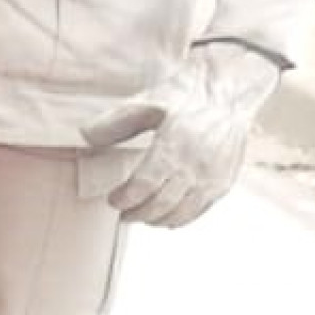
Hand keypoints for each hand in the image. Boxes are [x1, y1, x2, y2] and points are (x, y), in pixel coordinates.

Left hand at [80, 43, 281, 227]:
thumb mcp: (147, 102)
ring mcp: (213, 176)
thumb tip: (85, 136)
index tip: (113, 200)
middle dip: (137, 213)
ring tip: (141, 216)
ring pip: (181, 212)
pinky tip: (167, 217)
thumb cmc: (185, 96)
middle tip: (122, 213)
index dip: (125, 198)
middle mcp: (196, 164)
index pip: (145, 185)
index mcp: (175, 143)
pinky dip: (181, 219)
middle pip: (161, 204)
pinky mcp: (224, 181)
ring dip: (157, 220)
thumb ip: (115, 122)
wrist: (228, 94)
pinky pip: (200, 210)